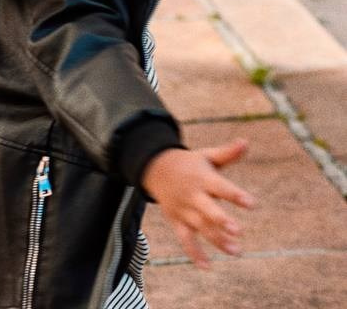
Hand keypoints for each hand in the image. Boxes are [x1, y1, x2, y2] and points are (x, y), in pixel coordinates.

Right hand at [141, 139, 255, 268]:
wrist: (155, 167)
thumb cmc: (189, 163)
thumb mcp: (206, 155)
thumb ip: (227, 153)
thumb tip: (246, 142)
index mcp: (203, 178)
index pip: (221, 187)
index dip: (236, 195)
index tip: (252, 204)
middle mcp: (193, 195)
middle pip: (207, 209)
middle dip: (221, 220)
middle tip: (238, 231)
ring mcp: (184, 210)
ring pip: (200, 227)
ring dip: (217, 240)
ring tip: (236, 251)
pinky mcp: (177, 221)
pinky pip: (185, 240)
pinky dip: (194, 254)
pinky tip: (207, 266)